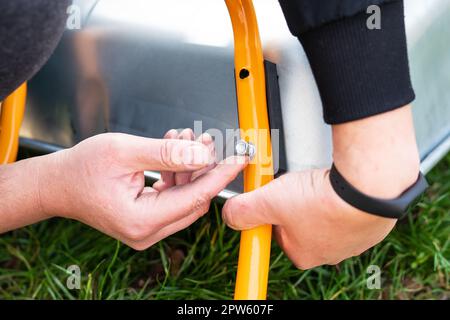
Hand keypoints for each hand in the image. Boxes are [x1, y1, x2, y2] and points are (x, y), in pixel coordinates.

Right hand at [38, 132, 245, 249]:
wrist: (57, 184)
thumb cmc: (80, 169)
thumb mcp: (125, 151)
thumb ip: (168, 153)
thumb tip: (203, 155)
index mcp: (142, 220)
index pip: (196, 197)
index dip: (221, 174)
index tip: (239, 157)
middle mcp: (146, 231)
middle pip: (194, 199)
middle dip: (203, 167)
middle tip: (206, 139)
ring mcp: (146, 229)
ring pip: (185, 198)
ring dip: (189, 168)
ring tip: (185, 139)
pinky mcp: (146, 220)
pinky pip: (172, 198)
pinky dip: (177, 175)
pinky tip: (174, 151)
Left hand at [223, 106, 419, 268]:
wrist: (368, 188)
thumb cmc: (323, 200)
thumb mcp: (269, 202)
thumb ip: (244, 210)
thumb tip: (230, 215)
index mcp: (304, 253)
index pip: (278, 234)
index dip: (273, 212)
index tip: (275, 198)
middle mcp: (329, 251)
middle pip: (302, 223)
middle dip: (296, 203)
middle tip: (296, 186)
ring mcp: (352, 238)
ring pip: (326, 214)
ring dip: (319, 196)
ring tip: (318, 182)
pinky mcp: (370, 222)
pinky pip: (349, 206)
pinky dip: (342, 194)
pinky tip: (338, 183)